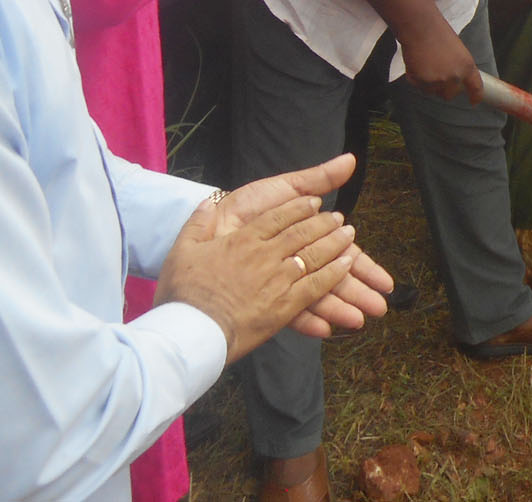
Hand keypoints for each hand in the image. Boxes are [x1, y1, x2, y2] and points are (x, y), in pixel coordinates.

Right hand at [155, 193, 358, 361]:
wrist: (188, 332)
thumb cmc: (182, 293)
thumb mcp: (183, 249)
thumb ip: (199, 221)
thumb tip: (209, 200)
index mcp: (242, 240)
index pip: (277, 217)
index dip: (298, 208)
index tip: (313, 202)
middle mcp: (265, 256)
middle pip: (301, 234)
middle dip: (323, 223)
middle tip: (339, 218)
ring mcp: (277, 281)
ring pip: (313, 256)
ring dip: (334, 243)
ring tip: (349, 235)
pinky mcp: (284, 307)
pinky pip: (316, 286)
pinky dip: (333, 274)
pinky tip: (346, 266)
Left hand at [204, 154, 393, 336]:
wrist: (207, 223)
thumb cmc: (245, 207)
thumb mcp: (285, 189)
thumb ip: (319, 178)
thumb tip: (352, 159)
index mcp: (307, 242)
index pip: (342, 256)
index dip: (364, 268)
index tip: (385, 283)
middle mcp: (297, 265)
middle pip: (334, 279)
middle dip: (358, 293)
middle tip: (381, 307)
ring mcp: (280, 283)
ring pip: (316, 296)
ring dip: (339, 308)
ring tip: (360, 320)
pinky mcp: (260, 298)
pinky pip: (287, 312)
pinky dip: (307, 320)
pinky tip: (326, 330)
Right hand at [397, 21, 483, 101]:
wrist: (421, 27)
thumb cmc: (437, 33)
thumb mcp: (457, 50)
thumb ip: (458, 67)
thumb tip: (454, 79)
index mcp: (467, 66)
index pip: (476, 87)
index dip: (476, 96)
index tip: (474, 101)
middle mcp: (455, 77)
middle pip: (449, 94)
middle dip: (443, 88)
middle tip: (435, 74)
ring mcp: (439, 81)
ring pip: (432, 91)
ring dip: (427, 82)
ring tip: (424, 63)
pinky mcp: (424, 82)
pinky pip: (418, 86)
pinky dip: (415, 78)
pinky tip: (416, 63)